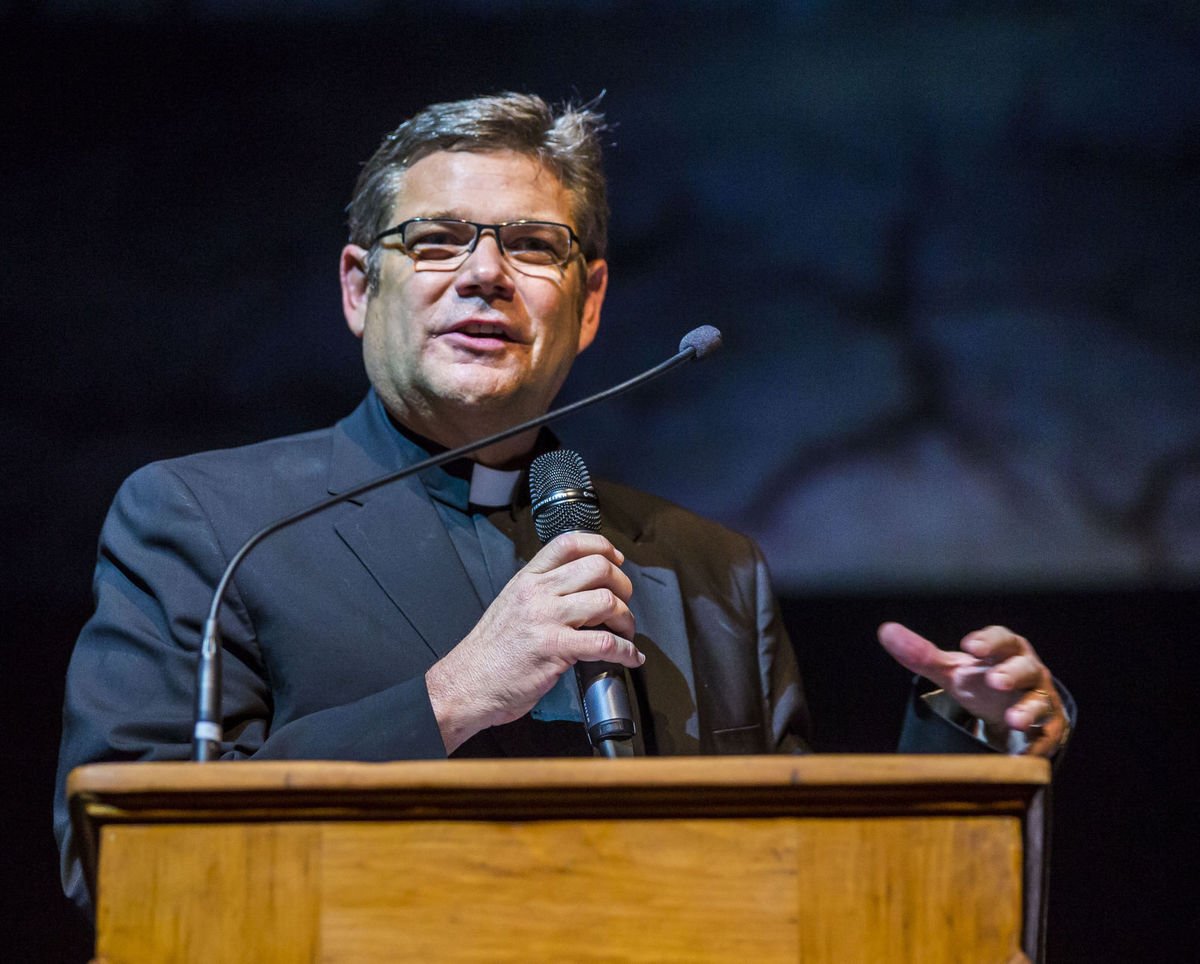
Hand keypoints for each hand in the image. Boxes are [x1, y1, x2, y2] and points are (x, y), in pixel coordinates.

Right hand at [426, 531, 641, 752]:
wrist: (467, 684)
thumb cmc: (490, 652)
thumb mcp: (510, 605)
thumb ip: (541, 592)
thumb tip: (578, 591)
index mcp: (527, 579)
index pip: (568, 543)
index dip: (600, 546)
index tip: (615, 559)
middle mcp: (537, 593)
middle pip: (597, 568)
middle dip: (622, 585)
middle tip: (624, 603)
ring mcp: (546, 619)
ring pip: (606, 601)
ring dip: (627, 620)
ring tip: (626, 633)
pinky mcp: (555, 649)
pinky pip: (604, 643)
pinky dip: (626, 651)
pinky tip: (630, 658)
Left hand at [877, 622, 1067, 756]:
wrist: (1013, 710)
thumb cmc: (981, 682)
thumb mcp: (953, 669)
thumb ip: (922, 654)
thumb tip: (886, 631)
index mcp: (1004, 650)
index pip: (1001, 639)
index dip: (988, 641)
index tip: (969, 646)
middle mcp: (1028, 671)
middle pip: (1025, 667)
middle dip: (1011, 673)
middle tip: (994, 681)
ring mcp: (1040, 699)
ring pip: (1040, 701)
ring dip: (1028, 710)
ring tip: (1013, 720)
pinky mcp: (1047, 728)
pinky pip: (1047, 736)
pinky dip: (1037, 745)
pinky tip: (1024, 755)